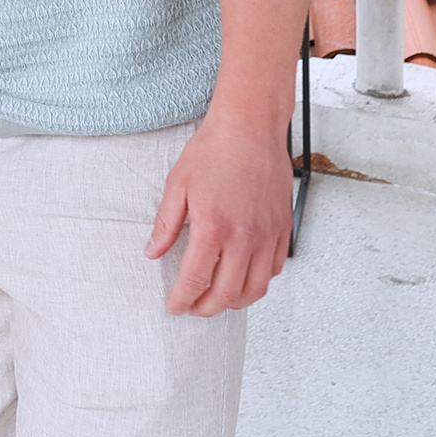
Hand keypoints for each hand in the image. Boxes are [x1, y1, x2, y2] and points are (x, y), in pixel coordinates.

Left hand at [145, 106, 294, 315]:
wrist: (250, 127)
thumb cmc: (214, 150)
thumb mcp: (177, 185)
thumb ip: (165, 225)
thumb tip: (152, 252)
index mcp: (213, 227)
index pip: (195, 280)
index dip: (182, 300)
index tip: (174, 306)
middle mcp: (244, 237)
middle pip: (227, 294)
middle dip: (206, 309)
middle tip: (192, 307)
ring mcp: (267, 235)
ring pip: (255, 289)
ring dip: (234, 302)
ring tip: (217, 299)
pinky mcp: (283, 228)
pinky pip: (274, 270)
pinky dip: (258, 282)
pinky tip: (242, 277)